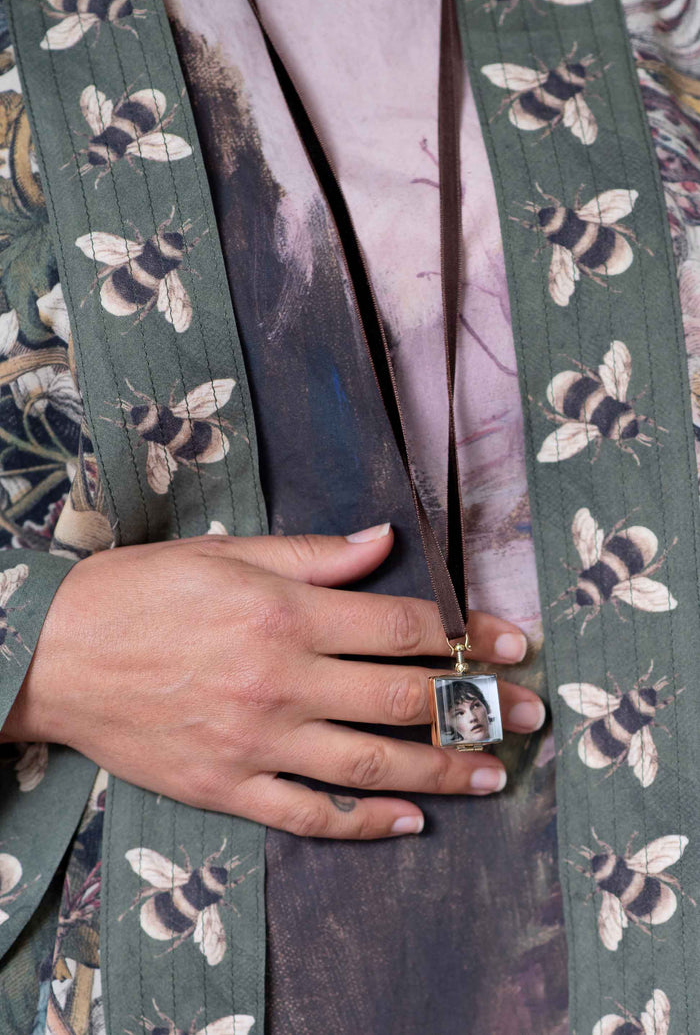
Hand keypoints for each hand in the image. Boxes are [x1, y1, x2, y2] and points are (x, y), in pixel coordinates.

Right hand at [3, 523, 544, 839]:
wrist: (56, 655)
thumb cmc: (141, 592)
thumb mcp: (228, 554)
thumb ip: (315, 555)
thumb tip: (386, 542)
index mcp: (285, 614)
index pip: (403, 627)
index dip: (467, 634)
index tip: (511, 644)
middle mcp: (282, 681)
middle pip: (404, 699)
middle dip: (478, 706)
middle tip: (529, 715)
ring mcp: (257, 742)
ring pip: (371, 763)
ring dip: (442, 770)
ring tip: (494, 774)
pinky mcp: (228, 786)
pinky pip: (308, 814)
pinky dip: (363, 820)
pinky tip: (408, 820)